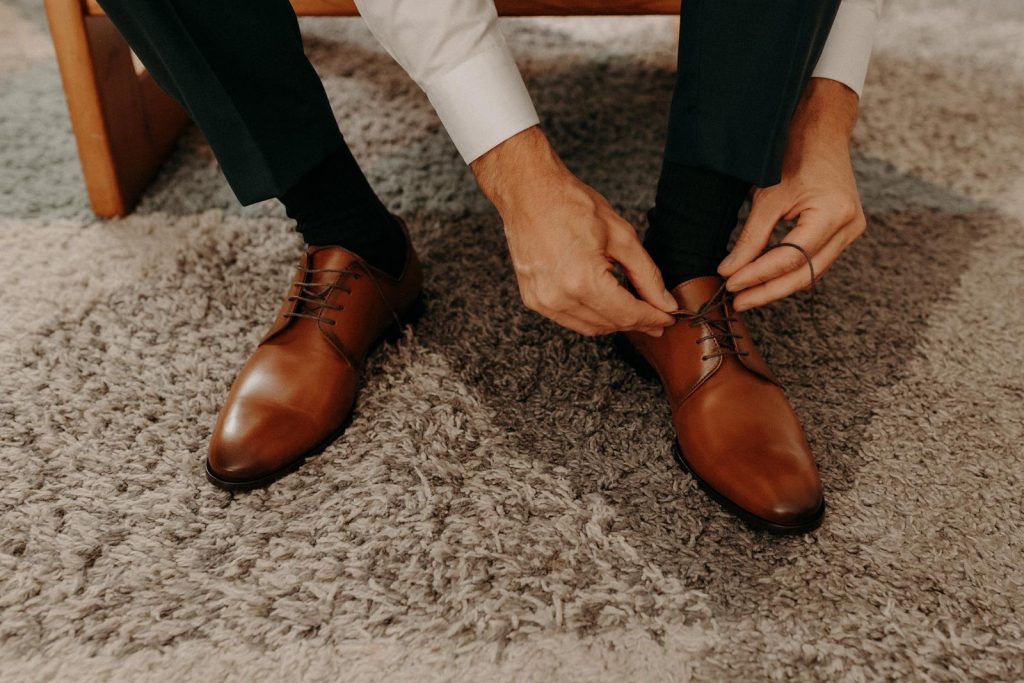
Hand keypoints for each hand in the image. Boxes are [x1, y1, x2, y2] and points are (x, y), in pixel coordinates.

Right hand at [472, 126, 676, 336]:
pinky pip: (569, 319)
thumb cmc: (572, 205)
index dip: (652, 318)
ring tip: (635, 314)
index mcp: (582, 280)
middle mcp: (559, 297)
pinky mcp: (533, 299)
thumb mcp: (621, 236)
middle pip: (610, 324)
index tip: (668, 318)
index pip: (628, 313)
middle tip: (657, 317)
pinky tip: (606, 307)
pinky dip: (592, 317)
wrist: (529, 193)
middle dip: (637, 323)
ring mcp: (543, 301)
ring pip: (590, 327)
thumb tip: (665, 302)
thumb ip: (647, 275)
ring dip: (615, 323)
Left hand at [718, 78, 866, 310]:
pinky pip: (815, 261)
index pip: (791, 258)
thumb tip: (729, 272)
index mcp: (834, 214)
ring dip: (778, 285)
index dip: (758, 276)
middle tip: (737, 302)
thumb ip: (750, 239)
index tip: (730, 286)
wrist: (820, 130)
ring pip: (811, 272)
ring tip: (746, 295)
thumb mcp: (767, 197)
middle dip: (768, 290)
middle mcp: (850, 226)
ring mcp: (851, 230)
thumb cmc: (794, 154)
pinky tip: (765, 280)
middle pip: (805, 273)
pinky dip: (790, 271)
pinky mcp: (844, 231)